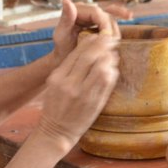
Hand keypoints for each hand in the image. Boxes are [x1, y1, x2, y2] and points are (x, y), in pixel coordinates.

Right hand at [36, 32, 119, 153]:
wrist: (56, 131)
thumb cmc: (55, 106)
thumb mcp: (55, 84)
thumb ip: (68, 67)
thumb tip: (87, 48)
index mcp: (58, 77)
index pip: (77, 53)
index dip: (91, 42)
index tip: (98, 36)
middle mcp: (70, 85)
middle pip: (90, 57)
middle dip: (103, 45)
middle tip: (111, 38)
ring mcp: (84, 95)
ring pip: (102, 69)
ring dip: (110, 58)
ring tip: (113, 53)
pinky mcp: (95, 104)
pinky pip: (107, 83)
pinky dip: (112, 72)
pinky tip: (112, 68)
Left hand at [51, 0, 128, 63]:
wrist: (65, 58)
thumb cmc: (61, 49)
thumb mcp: (60, 35)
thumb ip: (65, 19)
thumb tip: (67, 1)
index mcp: (76, 9)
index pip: (96, 13)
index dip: (104, 25)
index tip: (106, 39)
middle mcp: (86, 9)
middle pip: (106, 14)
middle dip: (111, 28)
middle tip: (113, 42)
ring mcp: (93, 16)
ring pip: (110, 18)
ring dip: (114, 29)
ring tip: (114, 42)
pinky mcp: (98, 22)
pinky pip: (111, 20)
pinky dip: (119, 20)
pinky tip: (127, 18)